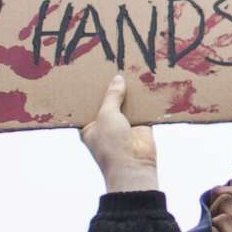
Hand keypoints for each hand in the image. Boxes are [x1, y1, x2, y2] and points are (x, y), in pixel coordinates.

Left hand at [80, 73, 158, 190]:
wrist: (133, 167)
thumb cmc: (110, 144)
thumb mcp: (106, 115)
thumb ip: (112, 96)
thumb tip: (118, 79)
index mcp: (89, 125)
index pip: (87, 105)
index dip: (89, 90)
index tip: (90, 73)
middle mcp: (105, 124)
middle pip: (108, 101)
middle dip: (111, 88)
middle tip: (110, 65)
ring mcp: (123, 125)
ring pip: (125, 104)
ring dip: (128, 92)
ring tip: (128, 68)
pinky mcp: (140, 125)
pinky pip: (142, 108)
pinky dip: (143, 98)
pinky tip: (144, 81)